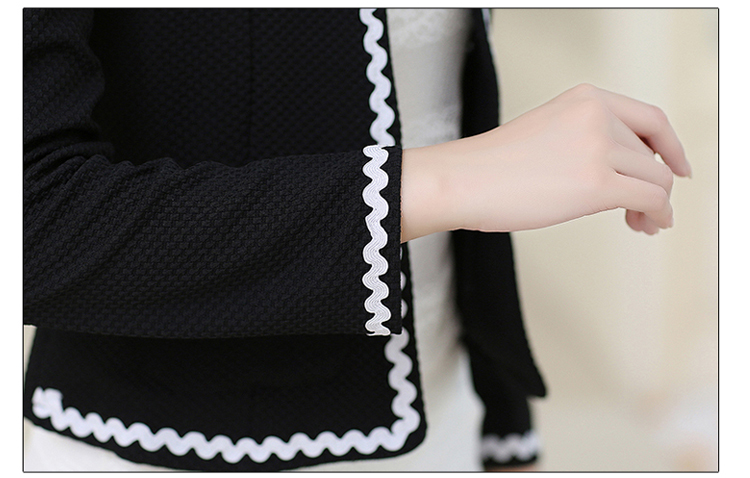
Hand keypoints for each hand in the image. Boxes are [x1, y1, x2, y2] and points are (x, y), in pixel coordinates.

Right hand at [401, 83, 690, 241]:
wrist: (463, 180)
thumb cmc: (490, 167)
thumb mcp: (548, 132)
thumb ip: (586, 140)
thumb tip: (621, 174)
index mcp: (586, 99)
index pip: (650, 118)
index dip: (671, 145)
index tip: (676, 165)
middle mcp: (597, 117)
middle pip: (653, 155)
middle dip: (655, 185)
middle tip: (645, 212)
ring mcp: (599, 148)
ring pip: (655, 179)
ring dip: (655, 205)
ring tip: (640, 223)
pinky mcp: (597, 184)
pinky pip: (650, 199)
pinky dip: (657, 215)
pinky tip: (646, 225)